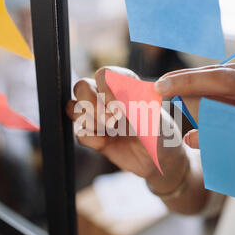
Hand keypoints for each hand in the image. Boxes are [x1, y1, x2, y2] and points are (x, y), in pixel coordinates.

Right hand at [66, 66, 187, 192]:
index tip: (119, 107)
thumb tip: (113, 94)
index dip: (105, 90)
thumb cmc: (160, 133)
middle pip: (81, 86)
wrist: (159, 159)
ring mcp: (99, 115)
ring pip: (73, 107)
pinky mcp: (94, 135)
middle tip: (111, 120)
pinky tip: (107, 143)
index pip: (104, 74)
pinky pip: (79, 133)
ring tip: (110, 130)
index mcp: (125, 84)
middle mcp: (108, 96)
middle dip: (91, 104)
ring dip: (90, 121)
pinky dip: (92, 139)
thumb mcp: (151, 117)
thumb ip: (132, 103)